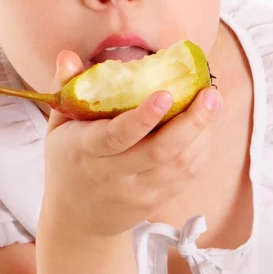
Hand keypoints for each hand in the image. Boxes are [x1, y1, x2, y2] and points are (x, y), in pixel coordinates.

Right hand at [41, 50, 222, 237]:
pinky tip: (207, 126)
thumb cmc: (68, 160)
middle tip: (210, 94)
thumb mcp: (58, 126)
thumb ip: (64, 88)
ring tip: (214, 103)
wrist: (77, 218)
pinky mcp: (156, 200)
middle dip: (190, 121)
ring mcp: (138, 191)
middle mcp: (113, 174)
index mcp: (85, 150)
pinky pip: (186, 176)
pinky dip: (201, 149)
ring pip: (179, 165)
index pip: (117, 136)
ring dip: (202, 133)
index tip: (167, 94)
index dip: (143, 117)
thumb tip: (68, 54)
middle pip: (159, 151)